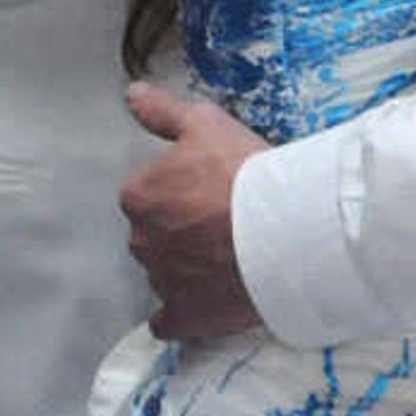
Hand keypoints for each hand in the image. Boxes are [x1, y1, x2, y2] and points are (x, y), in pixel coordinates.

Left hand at [117, 81, 268, 340]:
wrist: (286, 232)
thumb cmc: (245, 173)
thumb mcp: (205, 124)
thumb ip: (162, 112)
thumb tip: (130, 94)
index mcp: (139, 196)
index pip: (146, 195)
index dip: (178, 193)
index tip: (208, 192)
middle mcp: (140, 241)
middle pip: (154, 235)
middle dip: (180, 231)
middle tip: (222, 224)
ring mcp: (162, 282)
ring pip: (164, 274)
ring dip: (186, 269)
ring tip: (229, 259)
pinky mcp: (185, 316)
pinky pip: (168, 322)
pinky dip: (180, 315)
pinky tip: (201, 305)